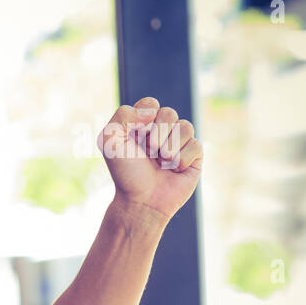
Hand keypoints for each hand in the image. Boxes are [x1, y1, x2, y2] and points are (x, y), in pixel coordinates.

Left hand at [96, 96, 203, 223]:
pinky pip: (196, 145)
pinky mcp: (195, 155)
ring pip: (185, 126)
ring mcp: (179, 142)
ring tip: (161, 163)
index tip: (135, 135)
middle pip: (169, 113)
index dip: (144, 118)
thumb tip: (153, 111)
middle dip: (155, 135)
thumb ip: (123, 115)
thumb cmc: (125, 172)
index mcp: (141, 124)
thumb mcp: (110, 141)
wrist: (141, 200)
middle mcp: (162, 131)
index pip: (150, 104)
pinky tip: (174, 170)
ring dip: (168, 148)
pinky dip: (181, 160)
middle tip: (148, 152)